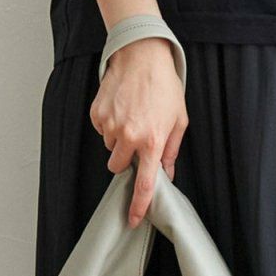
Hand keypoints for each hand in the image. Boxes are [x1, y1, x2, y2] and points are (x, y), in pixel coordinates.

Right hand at [90, 36, 187, 226]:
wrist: (142, 56)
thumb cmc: (164, 86)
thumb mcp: (179, 119)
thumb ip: (171, 150)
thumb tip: (167, 173)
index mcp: (152, 141)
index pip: (144, 184)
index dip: (138, 206)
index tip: (133, 219)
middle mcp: (129, 136)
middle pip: (118, 167)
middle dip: (126, 158)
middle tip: (137, 138)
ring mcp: (110, 125)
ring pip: (109, 147)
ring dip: (119, 139)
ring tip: (132, 116)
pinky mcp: (97, 114)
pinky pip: (100, 130)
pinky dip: (109, 124)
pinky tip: (121, 107)